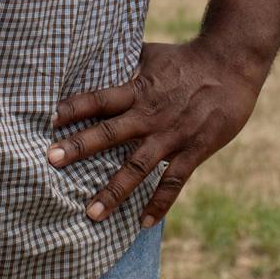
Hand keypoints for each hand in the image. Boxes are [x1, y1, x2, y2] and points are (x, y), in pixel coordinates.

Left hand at [48, 39, 267, 226]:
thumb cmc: (186, 58)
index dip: (74, 107)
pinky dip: (159, 204)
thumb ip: (123, 64)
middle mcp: (150, 115)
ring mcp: (172, 136)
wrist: (231, 65)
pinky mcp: (194, 150)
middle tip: (51, 161)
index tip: (48, 119)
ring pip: (138, 167)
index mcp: (139, 90)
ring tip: (90, 214)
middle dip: (80, 147)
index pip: (100, 98)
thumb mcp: (151, 54)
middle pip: (111, 132)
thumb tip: (90, 59)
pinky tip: (142, 223)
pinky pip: (173, 182)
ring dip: (114, 191)